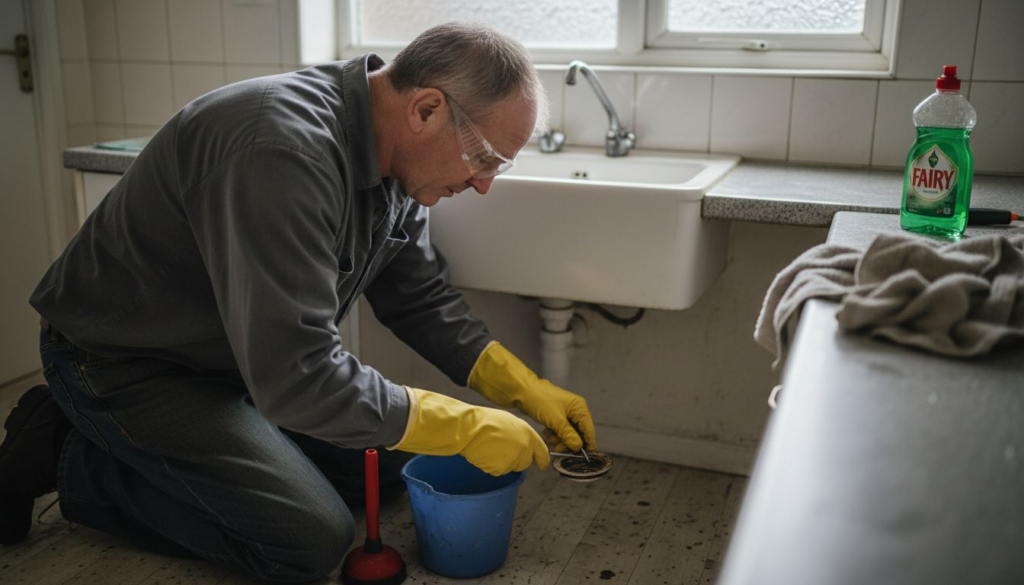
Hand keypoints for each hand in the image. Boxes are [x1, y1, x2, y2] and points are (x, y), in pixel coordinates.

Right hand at [389, 386, 549, 475]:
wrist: (469, 429)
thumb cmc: (485, 421)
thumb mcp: (510, 422)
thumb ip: (520, 435)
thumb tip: (522, 443)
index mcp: (528, 435)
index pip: (541, 452)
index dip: (542, 459)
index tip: (543, 464)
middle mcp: (524, 449)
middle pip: (525, 463)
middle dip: (517, 459)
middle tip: (502, 448)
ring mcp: (512, 461)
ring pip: (511, 467)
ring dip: (503, 461)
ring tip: (490, 447)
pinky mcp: (500, 469)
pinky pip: (498, 470)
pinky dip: (492, 465)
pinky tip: (485, 453)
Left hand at [468, 342, 596, 453]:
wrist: (522, 391)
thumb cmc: (541, 402)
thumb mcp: (556, 420)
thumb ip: (569, 435)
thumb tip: (578, 447)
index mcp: (579, 407)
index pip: (588, 428)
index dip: (588, 442)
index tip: (585, 456)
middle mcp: (575, 409)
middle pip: (578, 432)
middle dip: (569, 442)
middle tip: (559, 449)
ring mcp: (565, 412)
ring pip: (568, 432)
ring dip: (560, 438)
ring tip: (549, 437)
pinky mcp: (555, 415)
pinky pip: (559, 429)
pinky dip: (554, 433)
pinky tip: (546, 432)